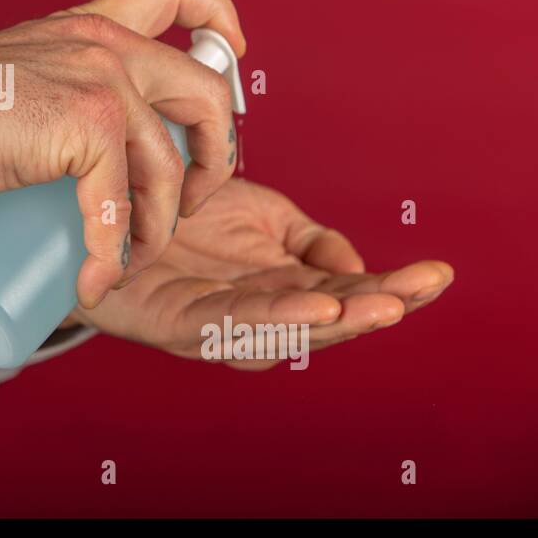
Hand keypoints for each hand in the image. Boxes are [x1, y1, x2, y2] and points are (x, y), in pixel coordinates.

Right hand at [0, 0, 245, 308]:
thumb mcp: (21, 84)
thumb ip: (62, 101)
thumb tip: (85, 169)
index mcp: (90, 26)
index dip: (218, 20)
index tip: (232, 54)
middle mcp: (105, 43)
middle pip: (207, 90)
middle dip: (218, 156)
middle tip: (192, 201)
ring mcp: (102, 80)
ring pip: (169, 165)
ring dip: (159, 227)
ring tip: (130, 259)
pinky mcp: (90, 123)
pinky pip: (121, 205)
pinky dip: (112, 254)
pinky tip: (93, 280)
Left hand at [62, 178, 453, 367]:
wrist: (100, 205)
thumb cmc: (175, 213)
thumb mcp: (260, 213)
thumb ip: (312, 241)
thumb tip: (356, 270)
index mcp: (276, 286)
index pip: (344, 293)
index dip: (391, 287)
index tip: (437, 273)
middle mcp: (250, 311)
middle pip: (323, 322)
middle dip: (374, 309)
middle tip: (417, 292)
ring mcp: (215, 323)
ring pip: (283, 331)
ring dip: (335, 323)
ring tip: (379, 307)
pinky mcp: (173, 324)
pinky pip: (226, 327)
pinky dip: (272, 321)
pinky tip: (311, 310)